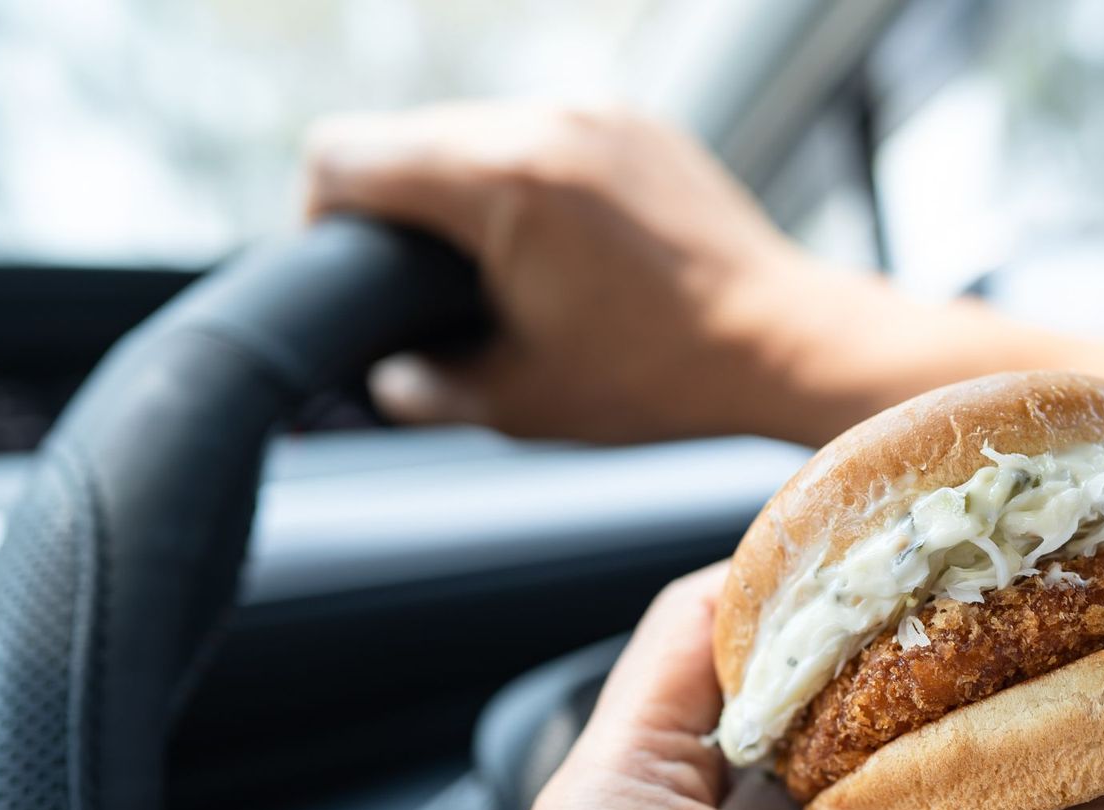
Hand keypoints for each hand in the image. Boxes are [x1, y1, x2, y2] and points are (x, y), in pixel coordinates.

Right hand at [303, 102, 891, 441]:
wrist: (784, 343)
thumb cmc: (660, 377)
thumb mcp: (522, 402)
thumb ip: (425, 390)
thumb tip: (382, 382)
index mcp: (502, 181)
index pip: (343, 154)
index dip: (319, 215)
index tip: (345, 268)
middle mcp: (545, 123)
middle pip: (407, 135)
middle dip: (394, 204)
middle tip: (416, 282)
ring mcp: (597, 113)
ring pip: (477, 126)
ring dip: (461, 185)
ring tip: (490, 264)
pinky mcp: (636, 122)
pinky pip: (545, 130)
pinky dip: (528, 176)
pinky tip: (553, 242)